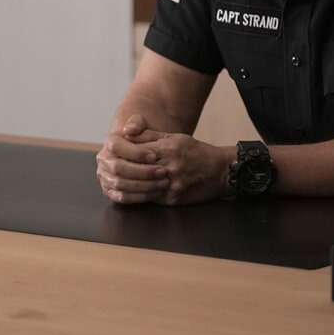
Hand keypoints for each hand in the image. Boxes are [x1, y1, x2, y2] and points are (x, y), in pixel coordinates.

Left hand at [97, 116, 229, 205]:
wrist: (221, 171)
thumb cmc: (196, 152)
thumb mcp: (174, 138)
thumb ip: (149, 136)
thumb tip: (126, 134)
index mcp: (168, 149)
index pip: (137, 153)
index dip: (124, 155)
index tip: (115, 156)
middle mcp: (170, 167)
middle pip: (137, 171)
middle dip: (123, 171)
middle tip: (112, 171)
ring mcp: (172, 186)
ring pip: (142, 187)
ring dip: (129, 185)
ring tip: (118, 182)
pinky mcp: (174, 200)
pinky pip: (152, 198)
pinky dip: (141, 195)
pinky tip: (133, 191)